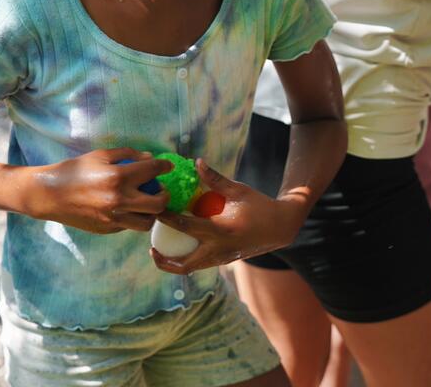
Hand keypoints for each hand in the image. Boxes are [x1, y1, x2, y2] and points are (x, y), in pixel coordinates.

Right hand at [30, 148, 171, 234]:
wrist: (50, 195)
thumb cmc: (74, 170)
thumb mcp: (100, 155)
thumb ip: (128, 154)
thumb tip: (149, 158)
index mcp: (118, 177)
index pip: (153, 171)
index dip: (165, 166)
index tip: (168, 165)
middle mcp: (119, 200)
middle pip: (159, 203)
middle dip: (165, 195)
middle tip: (161, 189)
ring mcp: (113, 218)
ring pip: (147, 222)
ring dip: (151, 212)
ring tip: (147, 203)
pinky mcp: (107, 229)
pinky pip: (129, 226)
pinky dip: (133, 218)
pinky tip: (128, 208)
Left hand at [149, 160, 304, 274]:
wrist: (280, 227)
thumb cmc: (259, 205)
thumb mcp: (238, 190)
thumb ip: (215, 178)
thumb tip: (196, 161)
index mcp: (221, 230)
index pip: (186, 226)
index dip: (166, 218)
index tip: (154, 210)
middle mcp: (219, 250)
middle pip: (183, 264)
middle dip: (163, 259)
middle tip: (150, 245)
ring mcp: (221, 260)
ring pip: (190, 269)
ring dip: (172, 262)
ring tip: (158, 249)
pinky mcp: (223, 262)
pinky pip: (199, 264)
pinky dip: (185, 258)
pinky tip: (177, 246)